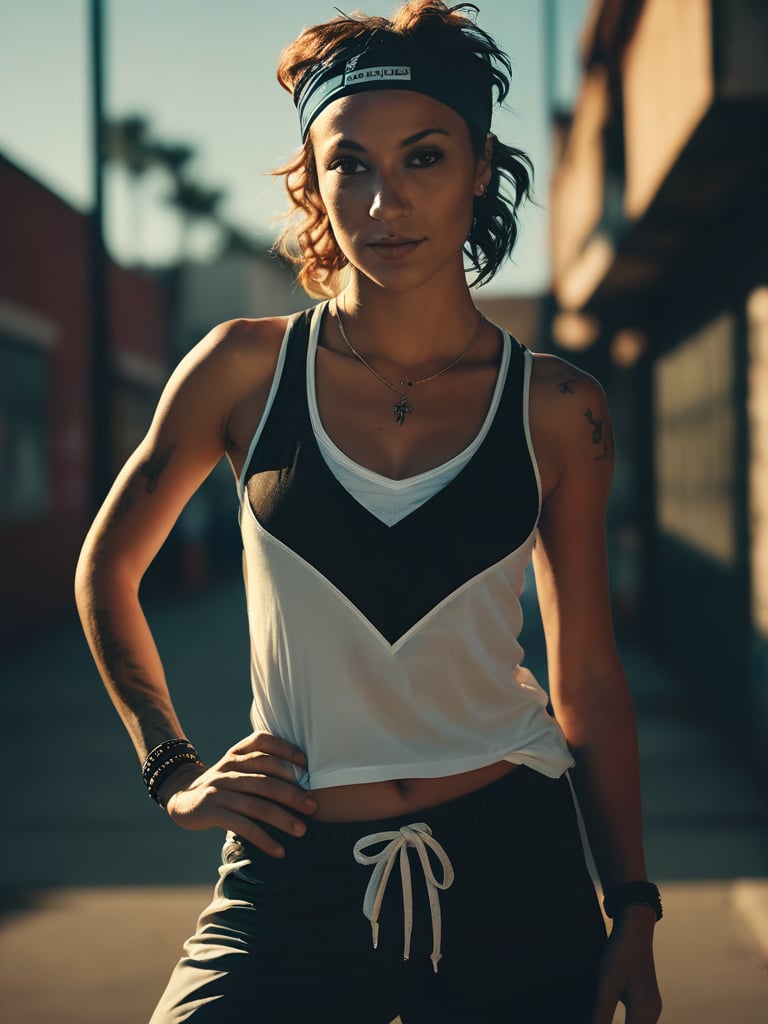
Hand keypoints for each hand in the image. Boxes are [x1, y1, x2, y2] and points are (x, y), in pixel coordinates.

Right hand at [162, 732, 317, 857]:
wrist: (181, 796)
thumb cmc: (223, 784)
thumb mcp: (237, 767)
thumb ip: (261, 767)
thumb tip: (304, 784)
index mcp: (237, 753)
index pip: (263, 742)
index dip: (286, 749)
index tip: (306, 765)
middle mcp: (229, 768)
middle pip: (266, 777)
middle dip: (293, 792)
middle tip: (314, 806)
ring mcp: (220, 789)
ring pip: (257, 804)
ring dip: (282, 818)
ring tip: (302, 831)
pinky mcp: (212, 810)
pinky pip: (242, 826)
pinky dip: (263, 839)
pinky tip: (279, 851)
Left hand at [592, 906, 661, 1023]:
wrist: (635, 926)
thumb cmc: (621, 952)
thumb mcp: (607, 983)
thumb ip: (601, 1013)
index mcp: (644, 1013)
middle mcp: (652, 1013)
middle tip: (596, 1022)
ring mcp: (651, 1006)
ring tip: (600, 1021)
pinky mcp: (646, 999)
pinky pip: (638, 1022)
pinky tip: (607, 1021)